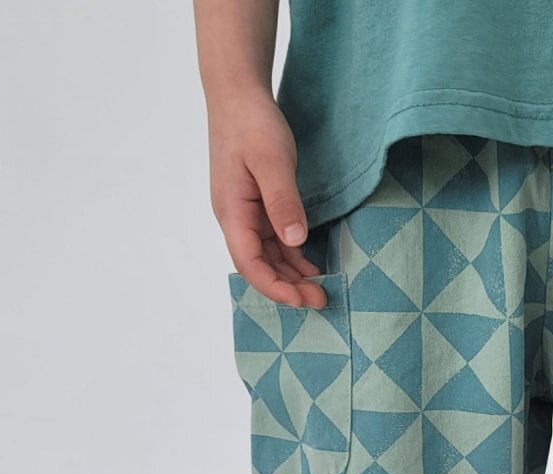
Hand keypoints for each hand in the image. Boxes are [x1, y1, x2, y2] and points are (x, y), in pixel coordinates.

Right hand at [208, 90, 326, 307]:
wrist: (238, 94)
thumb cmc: (251, 123)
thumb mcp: (271, 161)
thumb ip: (282, 202)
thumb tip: (294, 241)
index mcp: (232, 211)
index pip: (249, 263)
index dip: (274, 286)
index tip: (301, 300)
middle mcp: (236, 219)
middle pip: (259, 266)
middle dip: (287, 288)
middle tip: (321, 300)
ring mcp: (247, 214)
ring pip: (268, 257)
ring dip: (292, 276)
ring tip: (320, 290)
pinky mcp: (259, 207)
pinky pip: (275, 241)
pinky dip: (293, 257)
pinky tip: (311, 268)